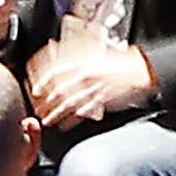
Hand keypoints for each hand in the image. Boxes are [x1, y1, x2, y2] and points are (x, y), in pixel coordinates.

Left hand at [27, 38, 149, 136]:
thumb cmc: (118, 60)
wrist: (140, 70)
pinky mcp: (103, 100)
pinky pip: (84, 112)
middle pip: (59, 90)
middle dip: (45, 103)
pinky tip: (66, 125)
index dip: (42, 82)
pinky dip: (74, 120)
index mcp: (83, 61)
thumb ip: (75, 53)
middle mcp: (86, 75)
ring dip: (56, 114)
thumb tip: (55, 50)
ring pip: (69, 103)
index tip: (34, 90)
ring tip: (47, 121)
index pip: (55, 71)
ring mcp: (95, 88)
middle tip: (37, 110)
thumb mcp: (94, 50)